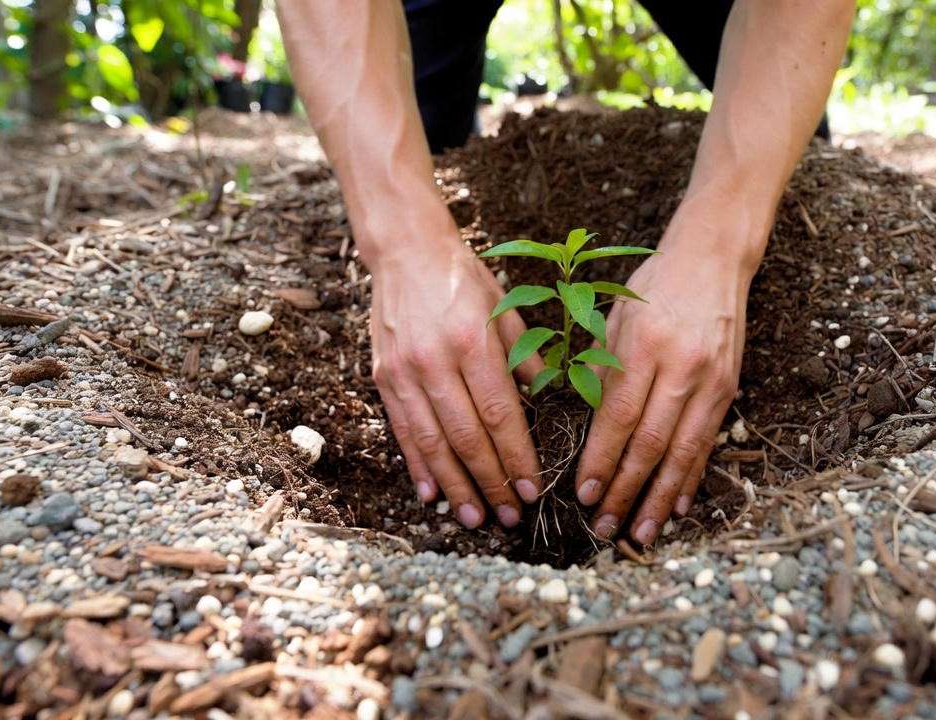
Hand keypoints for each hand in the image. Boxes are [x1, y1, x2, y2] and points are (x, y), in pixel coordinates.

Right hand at [370, 237, 543, 528]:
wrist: (406, 251)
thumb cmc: (465, 279)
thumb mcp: (506, 310)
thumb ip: (527, 359)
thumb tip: (551, 405)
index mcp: (473, 342)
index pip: (500, 415)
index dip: (516, 458)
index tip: (532, 491)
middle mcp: (436, 361)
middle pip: (467, 437)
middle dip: (491, 482)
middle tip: (510, 518)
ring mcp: (405, 372)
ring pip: (432, 442)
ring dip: (454, 486)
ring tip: (474, 518)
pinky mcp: (384, 377)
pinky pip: (403, 431)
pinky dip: (418, 466)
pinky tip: (431, 494)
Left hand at [574, 222, 753, 545]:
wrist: (712, 259)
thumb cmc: (652, 289)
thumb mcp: (615, 320)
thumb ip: (602, 373)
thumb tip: (588, 432)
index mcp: (644, 346)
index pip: (619, 417)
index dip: (601, 460)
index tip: (583, 493)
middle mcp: (681, 367)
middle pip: (651, 442)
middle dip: (626, 490)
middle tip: (605, 526)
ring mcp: (710, 380)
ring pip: (683, 451)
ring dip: (661, 497)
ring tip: (642, 532)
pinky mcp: (729, 388)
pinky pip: (707, 442)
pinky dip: (691, 477)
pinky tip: (679, 506)